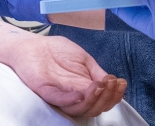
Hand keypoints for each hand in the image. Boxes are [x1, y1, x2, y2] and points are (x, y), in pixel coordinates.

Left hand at [7, 35, 126, 117]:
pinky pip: (59, 101)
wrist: (33, 45)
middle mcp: (74, 95)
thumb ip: (97, 71)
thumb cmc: (57, 51)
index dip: (115, 95)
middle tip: (111, 83)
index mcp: (84, 89)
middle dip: (107, 97)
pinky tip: (82, 93)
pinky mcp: (46, 91)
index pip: (102, 100)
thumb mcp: (84, 59)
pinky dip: (72, 100)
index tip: (121, 83)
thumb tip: (113, 82)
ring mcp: (60, 95)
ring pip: (79, 109)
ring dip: (93, 100)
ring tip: (100, 86)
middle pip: (94, 108)